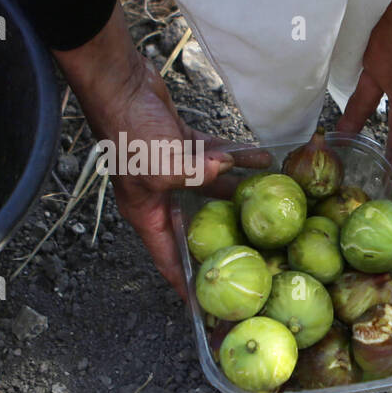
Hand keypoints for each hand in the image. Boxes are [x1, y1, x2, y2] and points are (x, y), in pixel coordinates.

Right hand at [55, 6, 268, 298]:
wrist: (121, 85)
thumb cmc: (131, 133)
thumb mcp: (164, 167)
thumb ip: (199, 175)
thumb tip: (228, 172)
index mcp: (147, 213)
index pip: (168, 259)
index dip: (187, 284)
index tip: (207, 307)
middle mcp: (160, 196)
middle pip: (195, 225)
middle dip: (223, 237)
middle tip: (255, 252)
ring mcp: (172, 169)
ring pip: (211, 188)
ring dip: (238, 191)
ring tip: (270, 201)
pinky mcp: (182, 143)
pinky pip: (214, 157)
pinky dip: (235, 157)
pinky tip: (262, 159)